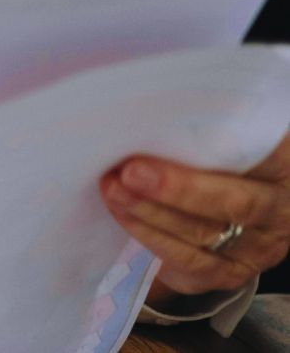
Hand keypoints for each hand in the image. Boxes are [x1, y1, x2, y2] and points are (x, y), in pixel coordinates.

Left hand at [100, 132, 289, 304]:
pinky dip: (149, 237)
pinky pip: (188, 262)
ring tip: (113, 189)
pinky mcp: (229, 273)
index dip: (224, 146)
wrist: (215, 209)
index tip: (174, 131)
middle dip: (177, 189)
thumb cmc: (214, 162)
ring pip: (204, 235)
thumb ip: (206, 131)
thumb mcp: (224, 143)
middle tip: (130, 172)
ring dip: (150, 213)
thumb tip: (154, 112)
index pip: (263, 155)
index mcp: (284, 168)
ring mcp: (257, 248)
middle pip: (234, 203)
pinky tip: (122, 214)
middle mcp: (279, 211)